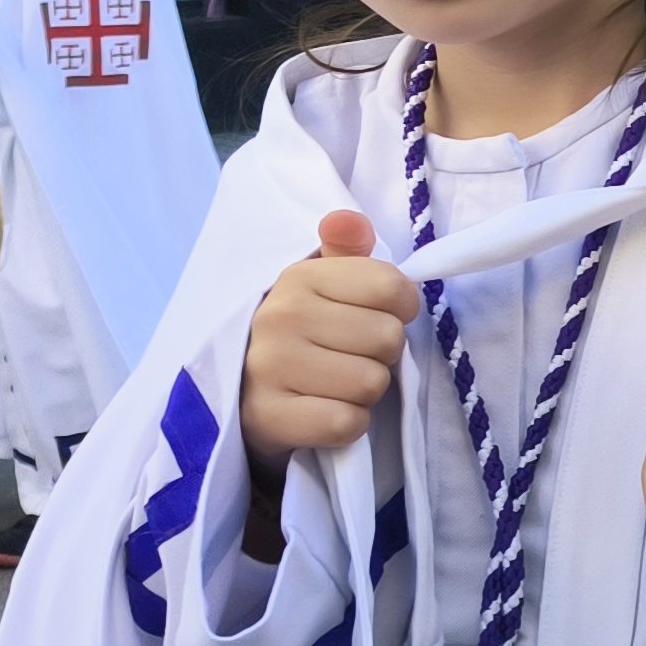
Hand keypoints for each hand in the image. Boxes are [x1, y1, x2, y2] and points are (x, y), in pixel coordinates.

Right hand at [242, 210, 415, 461]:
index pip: (392, 288)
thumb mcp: (324, 286)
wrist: (245, 401)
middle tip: (347, 357)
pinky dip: (348, 425)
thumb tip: (348, 221)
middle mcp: (278, 317)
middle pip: (388, 339)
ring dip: (364, 392)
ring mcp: (267, 367)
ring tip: (332, 384)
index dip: (400, 309)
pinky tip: (323, 412)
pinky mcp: (268, 417)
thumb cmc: (304, 336)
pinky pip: (346, 422)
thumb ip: (347, 250)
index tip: (375, 317)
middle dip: (380, 355)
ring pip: (371, 382)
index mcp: (298, 277)